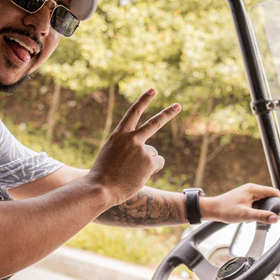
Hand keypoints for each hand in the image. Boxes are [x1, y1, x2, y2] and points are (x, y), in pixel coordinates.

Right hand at [88, 89, 179, 205]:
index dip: (143, 100)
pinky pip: (158, 164)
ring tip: (131, 172)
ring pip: (153, 154)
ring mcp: (142, 149)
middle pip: (154, 123)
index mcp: (119, 134)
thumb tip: (152, 154)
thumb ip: (129, 148)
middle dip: (167, 113)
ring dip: (146, 163)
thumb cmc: (103, 175)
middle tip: (178, 105)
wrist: (101, 188)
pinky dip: (151, 170)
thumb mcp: (111, 154)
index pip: (133, 112)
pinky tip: (139, 175)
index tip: (152, 90)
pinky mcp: (150, 161)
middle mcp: (131, 138)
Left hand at [199, 183, 279, 223]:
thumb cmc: (226, 210)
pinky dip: (258, 210)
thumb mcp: (245, 215)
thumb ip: (261, 216)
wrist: (212, 209)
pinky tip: (252, 218)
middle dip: (273, 207)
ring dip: (264, 209)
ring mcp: (248, 193)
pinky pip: (257, 203)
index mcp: (253, 189)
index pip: (274, 192)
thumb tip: (276, 218)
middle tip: (274, 218)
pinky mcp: (245, 198)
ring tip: (261, 219)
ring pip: (263, 200)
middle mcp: (252, 189)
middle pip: (269, 196)